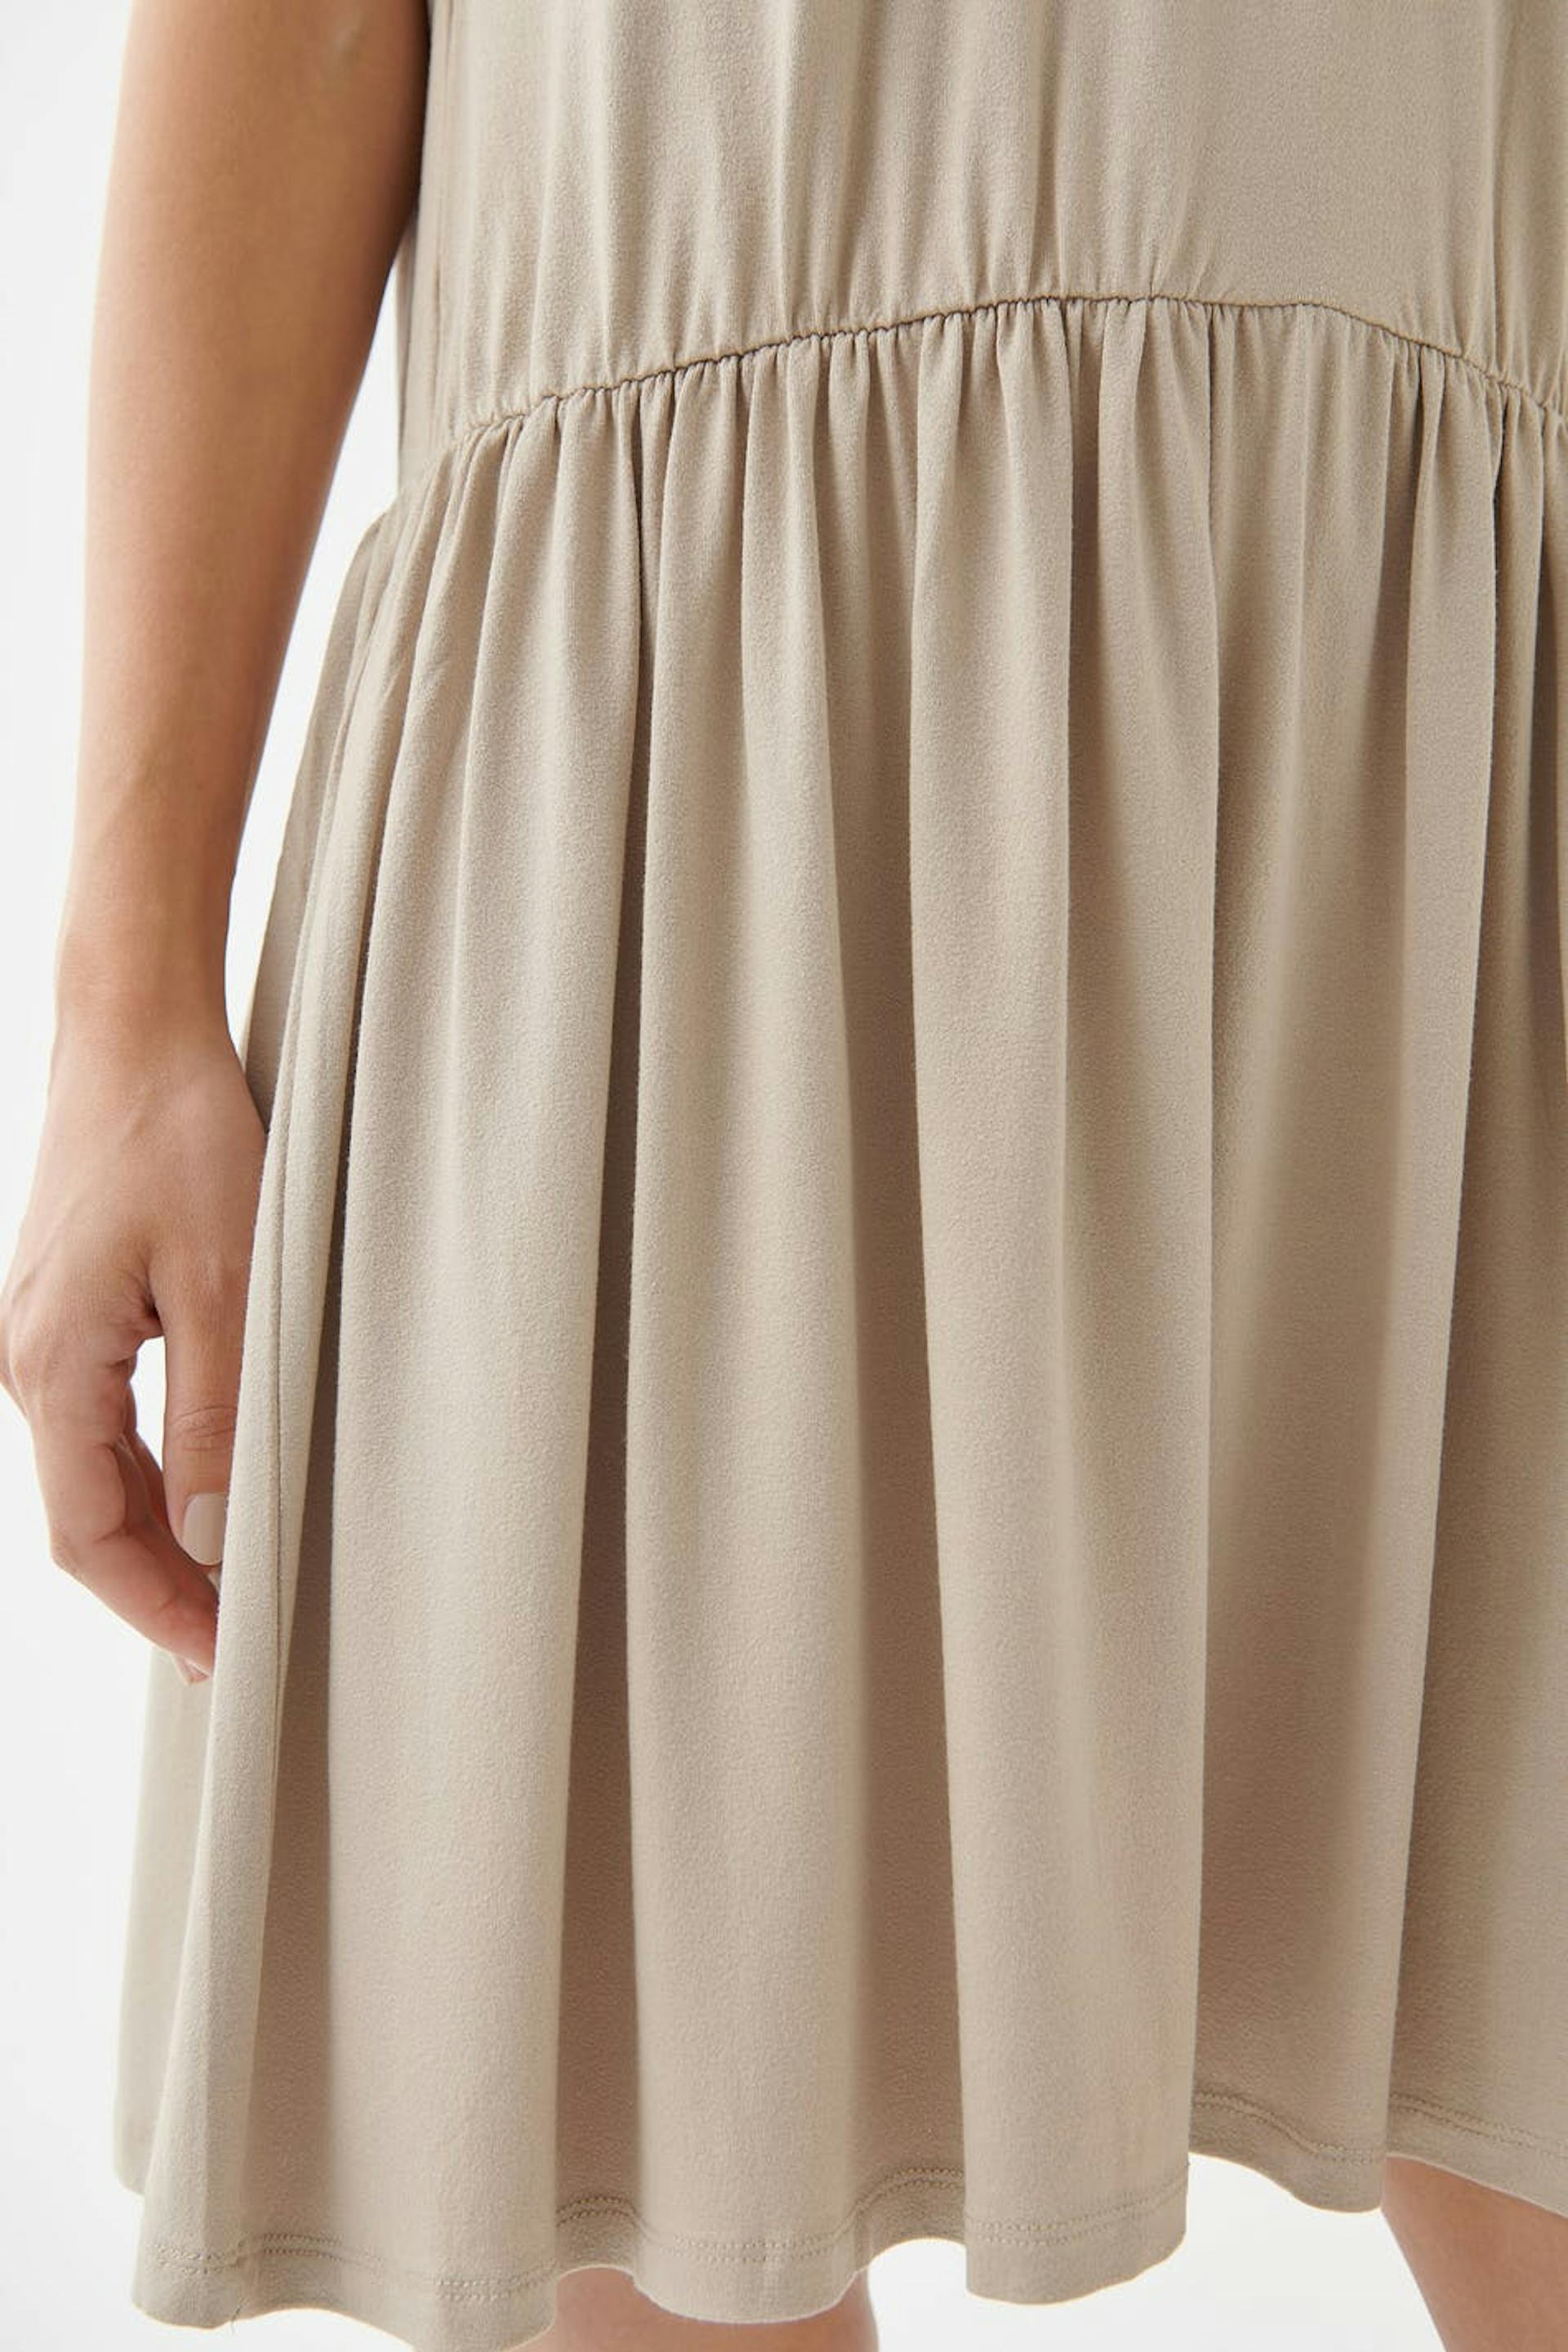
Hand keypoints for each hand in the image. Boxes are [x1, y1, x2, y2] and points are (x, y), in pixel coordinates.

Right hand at [0, 1006, 265, 1683]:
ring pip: (92, 1472)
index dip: (156, 1607)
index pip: (88, 1533)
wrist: (133, 1035)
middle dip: (159, 1586)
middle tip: (240, 1639)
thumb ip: (217, 1412)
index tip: (223, 1656)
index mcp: (52, 1366)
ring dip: (158, 1534)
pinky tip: (201, 1494)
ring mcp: (39, 1336)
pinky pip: (100, 1422)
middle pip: (84, 1514)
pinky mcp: (68, 1309)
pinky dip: (150, 1473)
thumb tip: (213, 1533)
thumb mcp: (226, 1280)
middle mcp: (25, 1361)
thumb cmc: (180, 1138)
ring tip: (232, 1585)